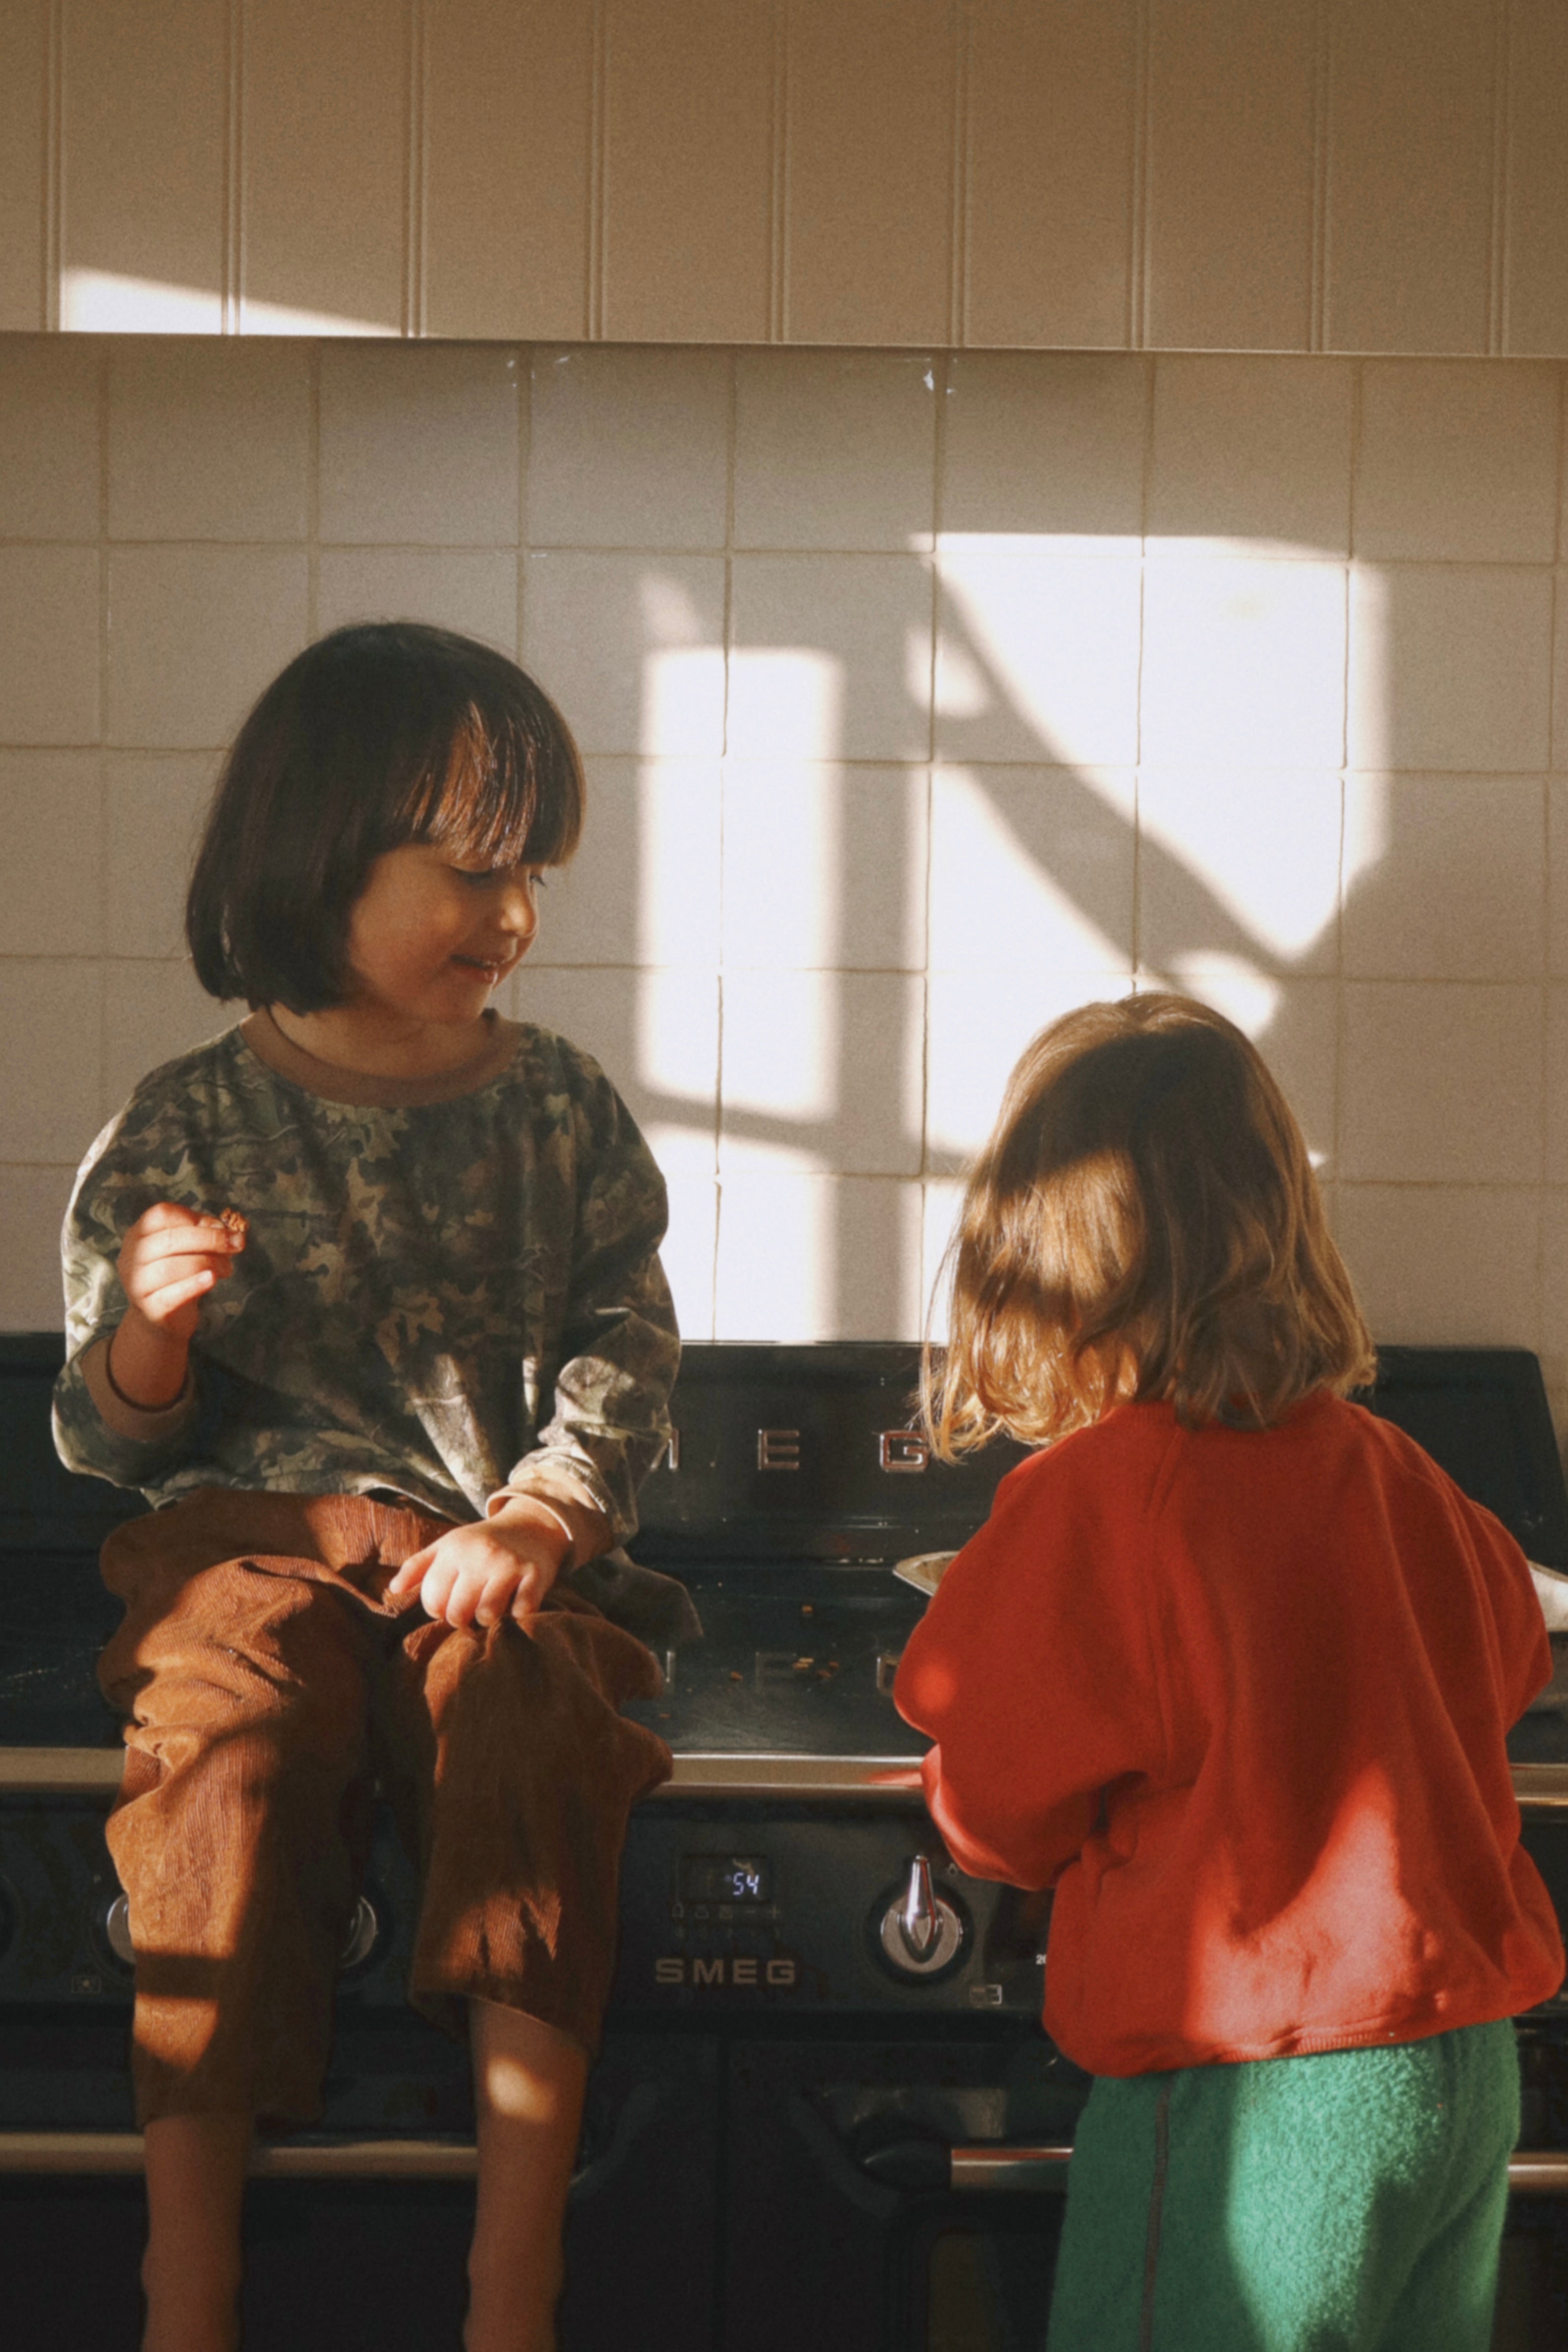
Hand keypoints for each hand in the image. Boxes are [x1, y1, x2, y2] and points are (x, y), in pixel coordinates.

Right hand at [117, 1201, 243, 1339]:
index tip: (220, 1226)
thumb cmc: (177, 1275)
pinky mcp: (150, 1309)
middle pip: (169, 1240)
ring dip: (208, 1262)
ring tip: (227, 1268)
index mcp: (138, 1234)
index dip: (194, 1217)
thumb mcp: (187, 1249)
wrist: (161, 1317)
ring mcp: (137, 1284)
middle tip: (237, 1243)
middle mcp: (131, 1257)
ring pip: (171, 1267)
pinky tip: (212, 1279)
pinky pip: (172, 1295)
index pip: (161, 1214)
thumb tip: (226, 1230)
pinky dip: (195, 1285)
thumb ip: (202, 1234)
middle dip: (209, 1239)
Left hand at [386, 1500, 569, 1629]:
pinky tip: (516, 1603)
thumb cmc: (482, 1542)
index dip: (439, 1610)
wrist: (531, 1524)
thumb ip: (417, 1566)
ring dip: (489, 1619)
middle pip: (458, 1613)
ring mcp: (509, 1564)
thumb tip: (392, 1589)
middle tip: (470, 1610)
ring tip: (491, 1608)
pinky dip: (518, 1616)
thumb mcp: (447, 1545)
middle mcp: (480, 1555)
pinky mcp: (535, 1574)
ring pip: (488, 1615)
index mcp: (453, 1549)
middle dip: (462, 1619)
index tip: (449, 1604)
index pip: (433, 1600)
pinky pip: (521, 1612)